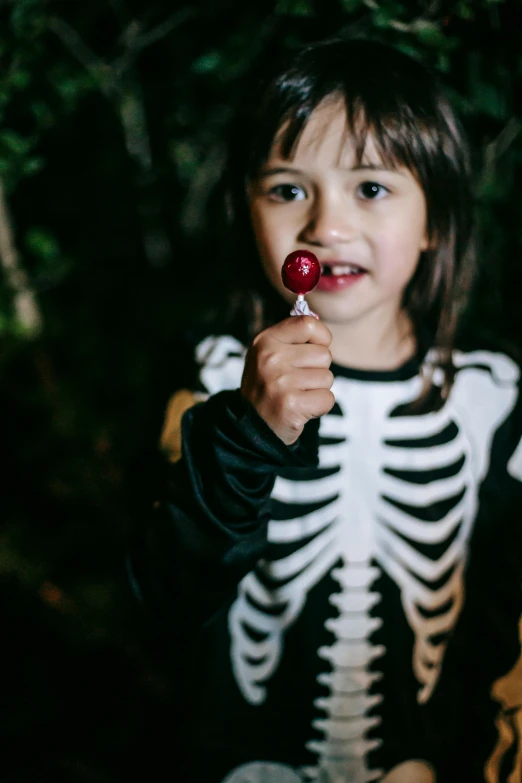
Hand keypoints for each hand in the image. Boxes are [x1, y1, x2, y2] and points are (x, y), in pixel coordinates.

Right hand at [240, 316, 334, 444]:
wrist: (251, 427)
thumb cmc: (268, 387)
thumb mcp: (268, 354)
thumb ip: (292, 337)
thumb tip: (318, 319)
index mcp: (265, 341)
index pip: (308, 324)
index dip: (320, 338)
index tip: (313, 350)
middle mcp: (270, 358)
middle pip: (324, 354)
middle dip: (317, 370)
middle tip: (296, 382)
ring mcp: (280, 382)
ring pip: (328, 378)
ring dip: (317, 389)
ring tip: (296, 395)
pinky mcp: (292, 405)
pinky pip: (328, 398)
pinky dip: (319, 407)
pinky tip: (301, 408)